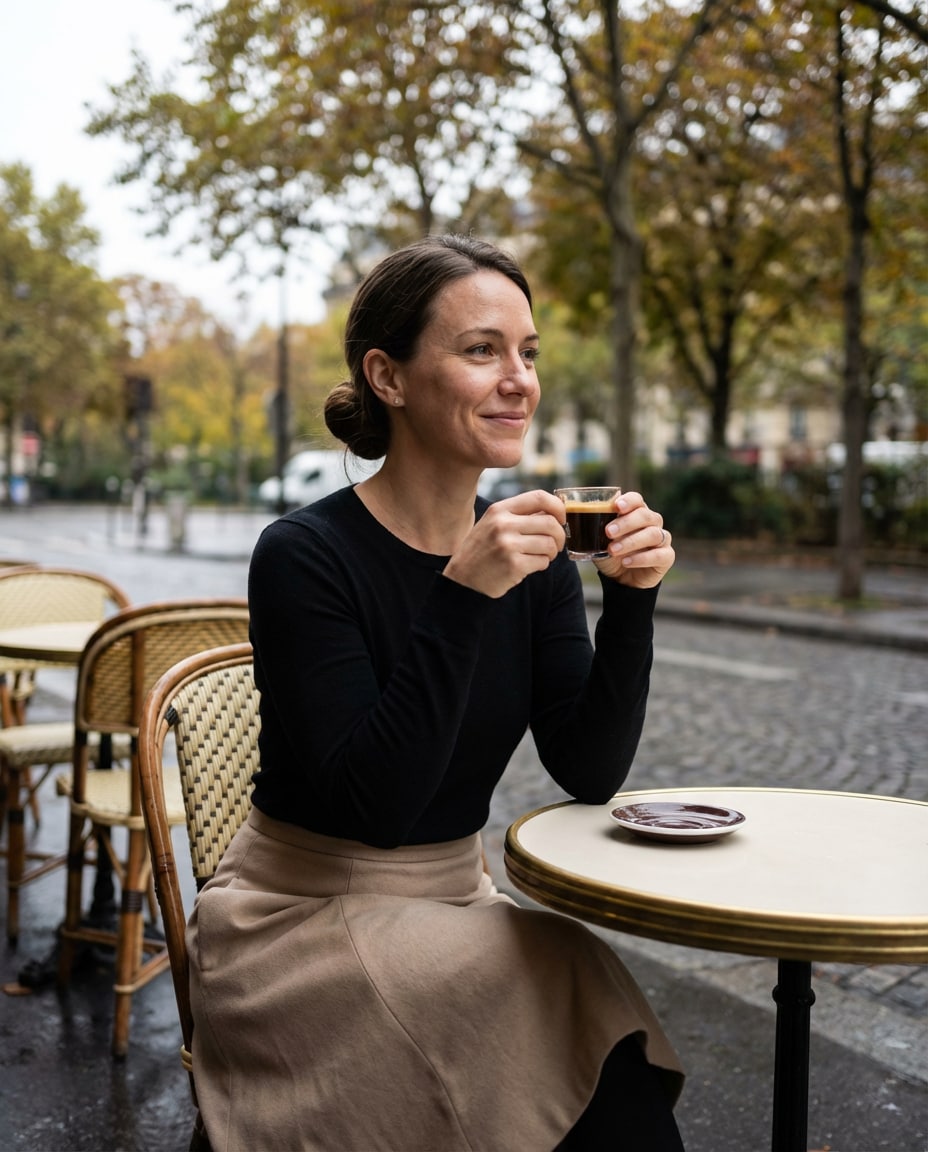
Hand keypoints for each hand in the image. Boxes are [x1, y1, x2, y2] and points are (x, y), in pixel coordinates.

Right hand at [443, 490, 566, 597]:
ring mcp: (508, 545)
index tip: (561, 518)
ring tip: (541, 556)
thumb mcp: (493, 524)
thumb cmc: (482, 549)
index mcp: (500, 510)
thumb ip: (519, 516)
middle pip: (550, 523)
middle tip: (555, 545)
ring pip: (549, 544)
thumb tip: (554, 512)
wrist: (463, 578)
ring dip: (551, 553)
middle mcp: (503, 524)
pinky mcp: (514, 565)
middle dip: (559, 536)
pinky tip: (529, 566)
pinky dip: (542, 565)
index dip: (558, 507)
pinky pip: (543, 562)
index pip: (539, 497)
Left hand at [593, 491, 673, 588]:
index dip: (629, 501)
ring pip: (652, 534)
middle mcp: (652, 522)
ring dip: (631, 542)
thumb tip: (570, 514)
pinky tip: (626, 562)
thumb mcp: (598, 540)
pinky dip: (642, 558)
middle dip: (626, 523)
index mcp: (636, 512)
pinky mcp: (667, 556)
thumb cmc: (611, 553)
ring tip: (613, 550)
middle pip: (645, 515)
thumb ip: (591, 528)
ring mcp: (662, 538)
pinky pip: (659, 554)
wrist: (622, 579)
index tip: (617, 506)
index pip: (637, 500)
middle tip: (608, 532)